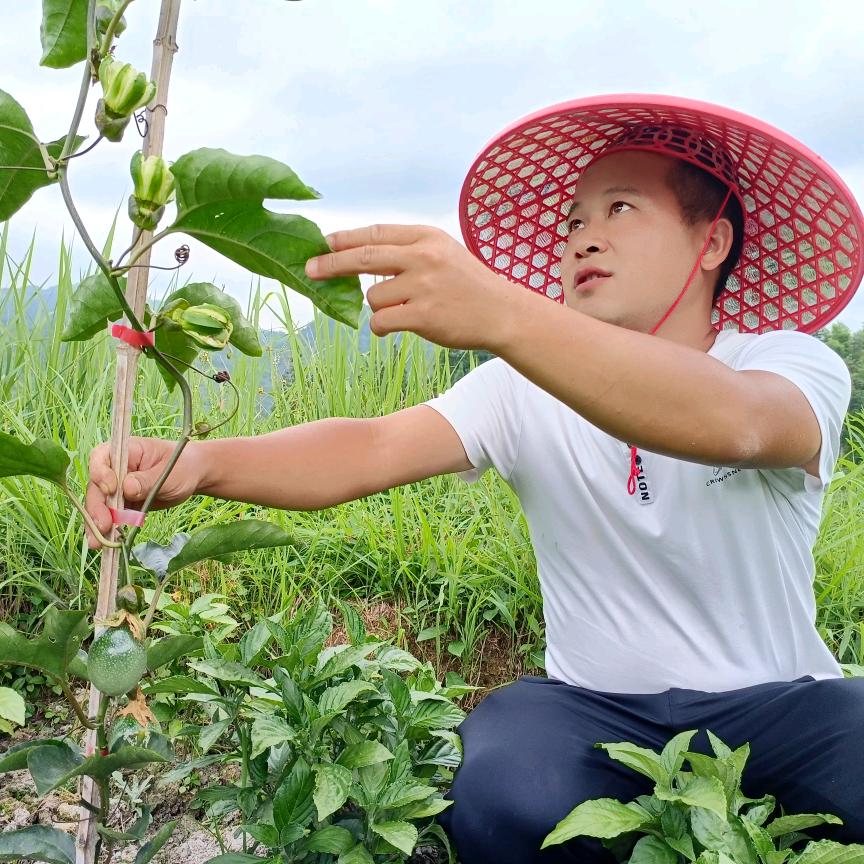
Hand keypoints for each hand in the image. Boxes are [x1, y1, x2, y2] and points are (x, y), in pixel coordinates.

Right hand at [85, 437, 204, 548]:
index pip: (101, 457)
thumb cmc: (182, 466)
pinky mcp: (122, 503)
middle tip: (102, 526)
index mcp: (126, 451)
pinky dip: (107, 530)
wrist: (192, 476)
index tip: (111, 489)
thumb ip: (147, 480)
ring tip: (97, 543)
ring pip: (99, 505)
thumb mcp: (168, 472)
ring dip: (96, 524)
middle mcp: (115, 468)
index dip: (101, 473)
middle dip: (96, 507)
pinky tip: (106, 544)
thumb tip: (126, 488)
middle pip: (96, 486)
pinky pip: (110, 516)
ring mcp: (116, 487)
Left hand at [304, 224, 518, 350]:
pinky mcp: (423, 316)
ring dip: (379, 308)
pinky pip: (381, 321)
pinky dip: (381, 327)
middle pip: (363, 257)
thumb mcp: (443, 252)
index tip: (322, 243)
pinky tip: (395, 328)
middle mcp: (423, 257)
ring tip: (403, 311)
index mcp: (426, 238)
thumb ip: (407, 250)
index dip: (345, 239)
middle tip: (309, 270)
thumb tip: (358, 253)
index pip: (376, 234)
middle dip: (331, 264)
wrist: (501, 313)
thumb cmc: (467, 284)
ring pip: (373, 297)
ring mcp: (423, 286)